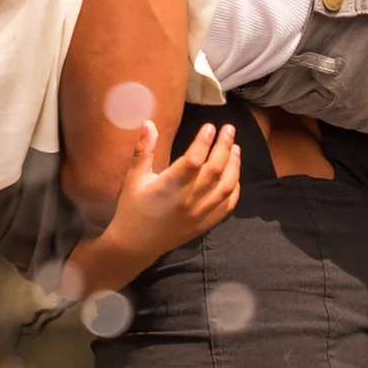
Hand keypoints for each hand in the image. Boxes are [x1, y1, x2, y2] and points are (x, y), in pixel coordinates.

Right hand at [100, 118, 241, 265]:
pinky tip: (234, 175)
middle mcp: (188, 201)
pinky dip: (234, 188)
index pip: (192, 160)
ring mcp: (200, 214)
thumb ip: (144, 150)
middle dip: (224, 146)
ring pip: (225, 186)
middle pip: (214, 170)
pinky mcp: (205, 224)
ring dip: (234, 165)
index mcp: (169, 187)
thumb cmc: (133, 208)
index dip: (203, 142)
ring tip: (235, 147)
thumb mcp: (134, 178)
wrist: (137, 244)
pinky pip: (227, 205)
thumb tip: (149, 123)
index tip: (210, 126)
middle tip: (229, 129)